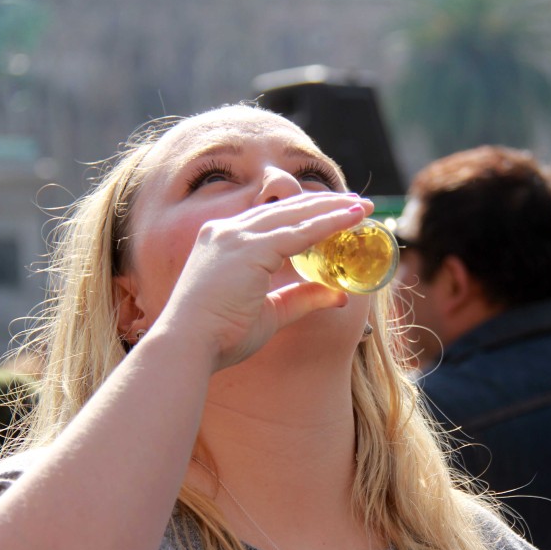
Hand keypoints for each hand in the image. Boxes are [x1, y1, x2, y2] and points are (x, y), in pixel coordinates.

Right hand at [153, 193, 372, 369]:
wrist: (188, 346)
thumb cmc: (221, 336)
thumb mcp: (271, 313)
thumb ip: (302, 299)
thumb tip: (340, 296)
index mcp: (224, 241)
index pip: (272, 218)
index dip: (306, 213)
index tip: (335, 211)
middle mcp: (227, 231)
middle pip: (286, 208)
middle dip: (325, 203)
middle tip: (357, 203)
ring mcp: (235, 236)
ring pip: (296, 214)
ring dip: (332, 208)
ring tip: (362, 207)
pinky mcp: (249, 248)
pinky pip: (299, 233)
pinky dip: (327, 224)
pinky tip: (350, 220)